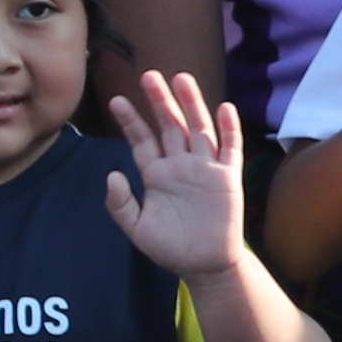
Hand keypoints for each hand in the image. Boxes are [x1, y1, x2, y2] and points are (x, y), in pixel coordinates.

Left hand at [104, 71, 252, 278]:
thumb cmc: (171, 249)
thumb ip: (121, 204)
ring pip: (198, 128)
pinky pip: (230, 148)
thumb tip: (111, 174)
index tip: (116, 101)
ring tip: (181, 78)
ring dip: (191, 104)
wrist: (205, 266)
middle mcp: (180, 165)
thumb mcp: (137, 229)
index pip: (142, 140)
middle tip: (148, 75)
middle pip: (169, 125)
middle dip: (160, 100)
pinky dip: (229, 128)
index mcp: (157, 175)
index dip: (131, 120)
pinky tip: (224, 108)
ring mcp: (205, 169)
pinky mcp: (227, 178)